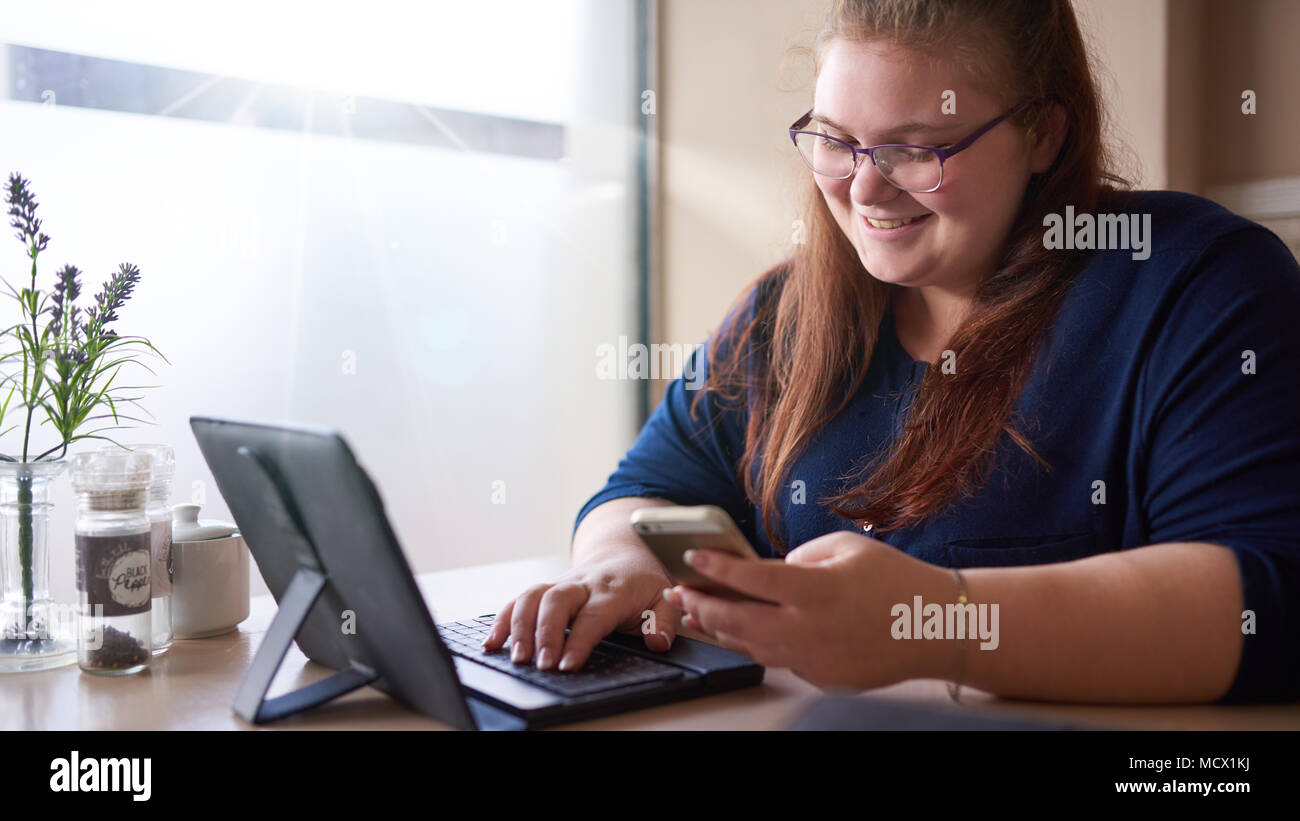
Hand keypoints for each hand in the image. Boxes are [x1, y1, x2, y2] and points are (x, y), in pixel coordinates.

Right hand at [480, 548, 679, 671]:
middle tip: (540, 664)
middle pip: (556, 601)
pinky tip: (492, 643)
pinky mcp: (545, 590)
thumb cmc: (642, 580)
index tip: (568, 664)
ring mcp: (559, 584)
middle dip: (544, 633)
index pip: (593, 615)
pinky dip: (503, 621)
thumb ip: (665, 621)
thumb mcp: (664, 597)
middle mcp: (582, 584)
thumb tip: (657, 642)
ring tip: (515, 657)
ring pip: (532, 596)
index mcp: (612, 589)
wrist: (624, 550)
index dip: (579, 640)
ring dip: (519, 626)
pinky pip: (518, 600)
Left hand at [663, 530, 954, 689]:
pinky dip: (757, 644)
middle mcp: (811, 629)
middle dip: (704, 605)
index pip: (753, 578)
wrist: (935, 626)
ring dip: (722, 630)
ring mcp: (815, 659)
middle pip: (739, 622)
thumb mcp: (847, 547)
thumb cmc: (896, 579)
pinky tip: (742, 632)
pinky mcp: (822, 678)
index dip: (717, 568)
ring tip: (700, 614)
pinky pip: (779, 659)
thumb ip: (800, 557)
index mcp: (818, 590)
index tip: (692, 558)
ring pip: (752, 646)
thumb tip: (769, 570)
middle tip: (681, 591)